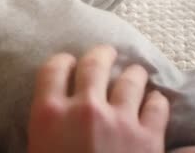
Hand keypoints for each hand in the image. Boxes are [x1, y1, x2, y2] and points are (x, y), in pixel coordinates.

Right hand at [28, 45, 168, 152]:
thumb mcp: (36, 149)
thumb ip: (44, 126)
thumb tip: (50, 115)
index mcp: (49, 113)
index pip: (54, 67)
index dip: (62, 61)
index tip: (68, 63)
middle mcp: (84, 108)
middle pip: (94, 64)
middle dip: (102, 54)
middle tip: (107, 51)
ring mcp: (119, 121)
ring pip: (131, 79)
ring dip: (133, 74)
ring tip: (136, 72)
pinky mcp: (149, 138)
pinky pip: (157, 106)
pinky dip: (156, 101)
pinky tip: (154, 100)